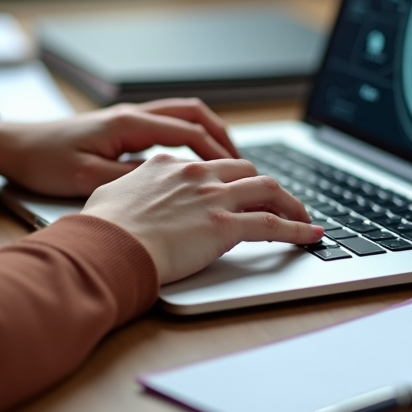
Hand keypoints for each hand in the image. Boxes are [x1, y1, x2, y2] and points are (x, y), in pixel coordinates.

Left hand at [0, 99, 239, 196]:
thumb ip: (130, 180)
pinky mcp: (122, 128)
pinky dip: (190, 138)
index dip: (217, 151)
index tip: (237, 172)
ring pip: (183, 116)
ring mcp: (128, 118)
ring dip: (208, 133)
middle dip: (223, 136)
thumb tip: (169, 186)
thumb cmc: (43, 161)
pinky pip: (168, 125)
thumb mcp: (86, 178)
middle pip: (194, 114)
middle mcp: (133, 114)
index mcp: (128, 123)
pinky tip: (193, 161)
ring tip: (226, 161)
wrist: (13, 146)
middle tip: (241, 163)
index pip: (188, 131)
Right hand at [81, 154, 322, 283]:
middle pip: (247, 171)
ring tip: (303, 216)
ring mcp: (214, 197)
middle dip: (265, 186)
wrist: (106, 246)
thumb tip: (130, 195)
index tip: (237, 191)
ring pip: (268, 189)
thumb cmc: (101, 228)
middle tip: (276, 202)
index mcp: (168, 165)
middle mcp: (196, 175)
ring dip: (290, 202)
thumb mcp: (109, 195)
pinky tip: (310, 236)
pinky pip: (273, 224)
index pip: (211, 166)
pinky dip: (297, 229)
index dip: (230, 179)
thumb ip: (129, 189)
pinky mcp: (226, 225)